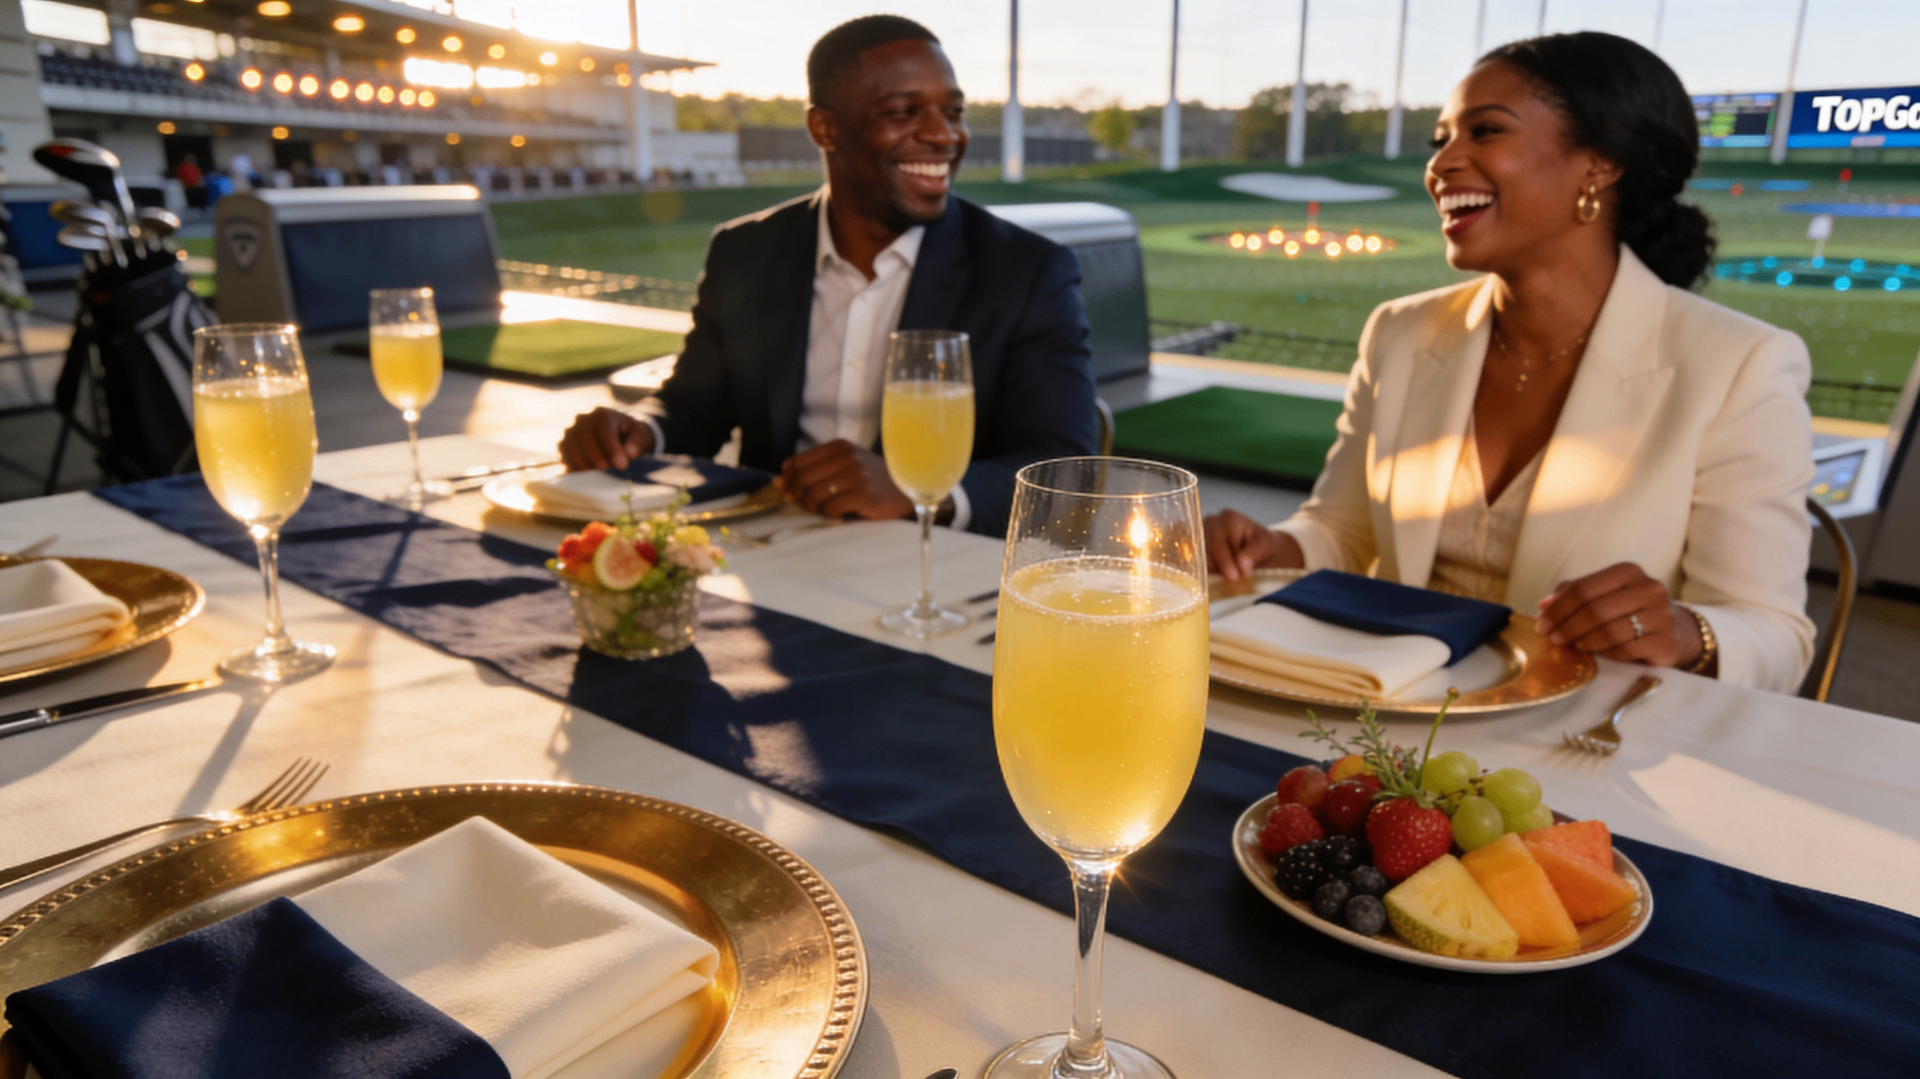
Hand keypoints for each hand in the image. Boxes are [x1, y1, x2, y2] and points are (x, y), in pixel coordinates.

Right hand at [558, 407, 653, 470]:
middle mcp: (583, 420)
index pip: (604, 431)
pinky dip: (575, 468)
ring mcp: (571, 432)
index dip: (612, 449)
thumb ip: (637, 443)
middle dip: (598, 458)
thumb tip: (629, 453)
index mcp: (603, 415)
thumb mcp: (641, 435)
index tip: (621, 464)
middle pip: (585, 440)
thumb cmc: (630, 435)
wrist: (618, 435)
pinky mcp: (564, 445)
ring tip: (600, 473)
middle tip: (609, 469)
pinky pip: (565, 457)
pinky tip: (588, 474)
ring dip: (585, 464)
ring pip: (572, 449)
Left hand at [779, 440, 914, 520]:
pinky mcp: (864, 495)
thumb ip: (814, 470)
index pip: (796, 463)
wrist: (908, 490)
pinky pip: (830, 509)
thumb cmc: (872, 481)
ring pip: (813, 495)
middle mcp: (846, 457)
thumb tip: (779, 482)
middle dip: (798, 497)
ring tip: (825, 510)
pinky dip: (830, 516)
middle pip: (801, 480)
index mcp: (839, 447)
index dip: (788, 481)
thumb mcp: (846, 466)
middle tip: (808, 506)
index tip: (789, 492)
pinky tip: (841, 514)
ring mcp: (856, 476)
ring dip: (814, 508)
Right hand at [1203, 509, 1303, 580]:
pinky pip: (1198, 563)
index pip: (1220, 540)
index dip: (1226, 560)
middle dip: (1220, 566)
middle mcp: (1212, 523)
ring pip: (1201, 557)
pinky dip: (1211, 571)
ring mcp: (1202, 534)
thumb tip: (1241, 566)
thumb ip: (1253, 554)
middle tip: (1233, 580)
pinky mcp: (1198, 547)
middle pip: (1208, 548)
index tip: (1236, 576)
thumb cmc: (1262, 543)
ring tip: (1233, 573)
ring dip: (1216, 569)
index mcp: (1229, 518)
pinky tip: (1223, 572)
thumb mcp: (1265, 546)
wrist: (1257, 548)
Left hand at [1535, 562, 1702, 667]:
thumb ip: (1573, 594)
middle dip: (1567, 627)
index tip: (1542, 625)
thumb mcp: (1603, 595)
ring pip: (1610, 632)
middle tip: (1553, 639)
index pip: (1583, 589)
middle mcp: (1649, 588)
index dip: (1558, 609)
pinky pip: (1626, 650)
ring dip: (1585, 642)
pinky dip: (1607, 653)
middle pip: (1595, 610)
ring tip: (1574, 646)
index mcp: (1629, 571)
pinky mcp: (1666, 641)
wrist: (1672, 631)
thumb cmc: (1627, 611)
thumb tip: (1544, 605)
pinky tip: (1600, 654)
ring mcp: (1662, 615)